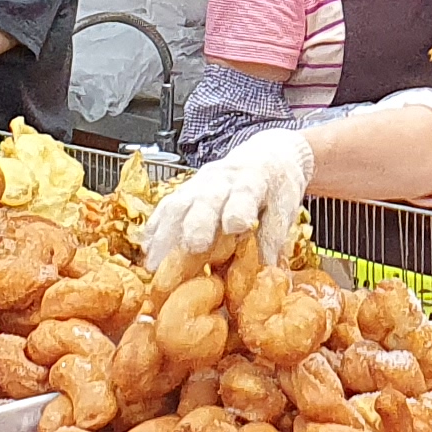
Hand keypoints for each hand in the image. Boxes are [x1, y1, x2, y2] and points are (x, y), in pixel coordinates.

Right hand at [145, 126, 317, 272]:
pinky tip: (147, 251)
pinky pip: (164, 209)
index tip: (236, 226)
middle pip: (206, 200)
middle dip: (197, 224)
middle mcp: (223, 180)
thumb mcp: (285, 208)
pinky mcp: (183, 191)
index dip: (239, 209)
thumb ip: (271, 238)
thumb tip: (262, 274)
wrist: (266, 157)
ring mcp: (199, 184)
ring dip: (166, 236)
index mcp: (254, 180)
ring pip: (178, 205)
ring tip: (156, 266)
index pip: (246, 193)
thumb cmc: (276, 189)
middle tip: (192, 249)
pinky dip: (154, 231)